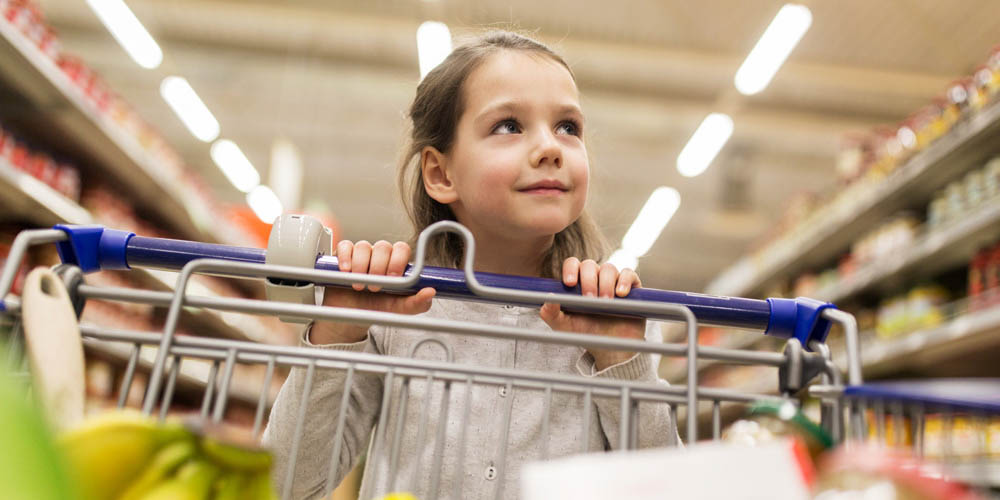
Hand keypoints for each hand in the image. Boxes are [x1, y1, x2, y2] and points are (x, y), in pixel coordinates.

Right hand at [310, 240, 434, 344]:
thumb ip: (417, 303)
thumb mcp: (400, 309)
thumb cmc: (379, 307)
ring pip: (364, 246)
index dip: (398, 261)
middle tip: (375, 287)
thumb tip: (430, 292)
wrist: (354, 316)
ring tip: (360, 285)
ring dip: (361, 266)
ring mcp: (361, 253)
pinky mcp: (343, 256)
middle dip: (379, 267)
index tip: (393, 278)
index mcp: (397, 262)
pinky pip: (345, 247)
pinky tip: (346, 272)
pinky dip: (346, 258)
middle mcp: (380, 254)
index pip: (402, 249)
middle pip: (383, 246)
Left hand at [539, 258, 645, 370]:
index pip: (572, 264)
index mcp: (577, 282)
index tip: (569, 283)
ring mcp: (613, 281)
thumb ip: (550, 313)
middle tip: (590, 299)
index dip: (570, 269)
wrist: (609, 348)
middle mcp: (595, 277)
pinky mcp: (631, 287)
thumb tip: (547, 298)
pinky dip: (624, 281)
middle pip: (590, 264)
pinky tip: (620, 294)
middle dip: (588, 280)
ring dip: (605, 284)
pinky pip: (628, 274)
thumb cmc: (585, 333)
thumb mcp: (563, 326)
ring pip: (608, 268)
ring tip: (605, 302)